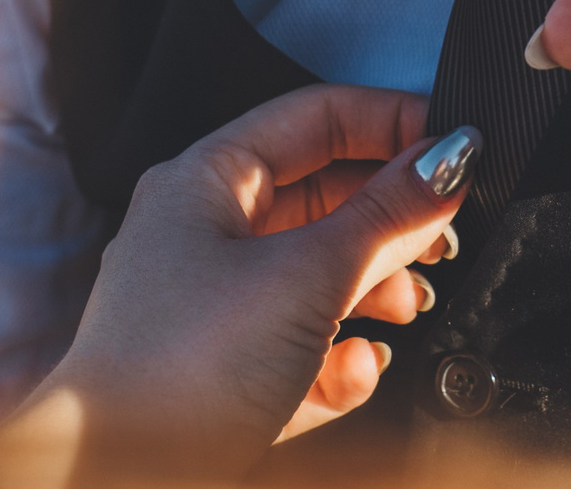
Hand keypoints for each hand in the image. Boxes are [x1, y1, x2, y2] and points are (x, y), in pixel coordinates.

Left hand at [17, 86, 473, 477]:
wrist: (114, 478)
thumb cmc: (177, 371)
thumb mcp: (307, 276)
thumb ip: (386, 216)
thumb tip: (447, 160)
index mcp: (206, 183)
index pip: (314, 118)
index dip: (390, 122)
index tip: (455, 143)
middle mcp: (203, 234)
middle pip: (322, 198)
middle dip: (389, 218)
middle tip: (445, 233)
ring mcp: (211, 308)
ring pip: (316, 274)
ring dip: (374, 289)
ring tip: (408, 306)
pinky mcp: (223, 376)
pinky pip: (300, 348)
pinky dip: (339, 357)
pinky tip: (356, 370)